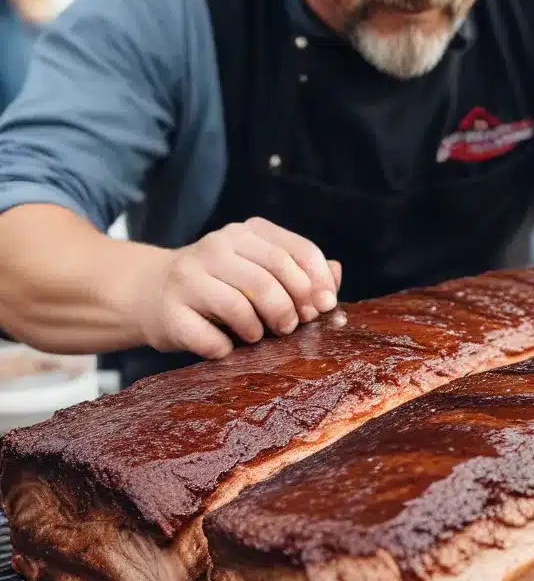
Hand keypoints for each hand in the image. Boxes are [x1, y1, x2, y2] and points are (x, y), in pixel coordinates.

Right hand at [132, 218, 342, 359]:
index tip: (325, 306)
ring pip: (240, 305)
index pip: (297, 251)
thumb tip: (336, 274)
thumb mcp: (260, 270)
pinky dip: (226, 348)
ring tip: (258, 335)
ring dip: (259, 329)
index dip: (318, 282)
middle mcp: (216, 247)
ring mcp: (188, 277)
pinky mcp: (170, 311)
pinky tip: (227, 346)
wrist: (151, 293)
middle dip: (291, 307)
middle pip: (271, 277)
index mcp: (246, 232)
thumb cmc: (220, 287)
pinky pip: (210, 338)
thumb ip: (300, 272)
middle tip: (292, 326)